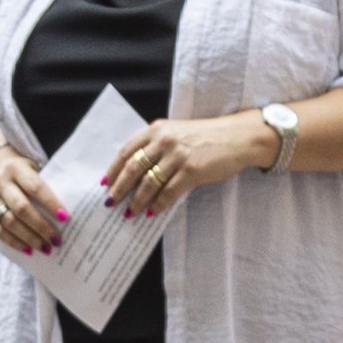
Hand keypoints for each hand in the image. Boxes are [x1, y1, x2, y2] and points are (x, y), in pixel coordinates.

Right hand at [0, 150, 68, 255]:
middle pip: (21, 207)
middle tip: (56, 240)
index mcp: (16, 168)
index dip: (50, 203)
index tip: (65, 218)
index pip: (35, 187)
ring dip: (29, 238)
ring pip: (9, 222)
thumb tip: (65, 216)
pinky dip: (14, 242)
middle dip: (41, 226)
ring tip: (45, 248)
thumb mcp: (34, 171)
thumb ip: (47, 187)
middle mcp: (0, 182)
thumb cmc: (24, 174)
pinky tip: (28, 249)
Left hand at [102, 113, 273, 215]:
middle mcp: (164, 140)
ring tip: (130, 212)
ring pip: (148, 183)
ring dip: (137, 200)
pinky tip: (152, 212)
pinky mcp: (191, 170)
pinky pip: (168, 192)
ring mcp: (177, 155)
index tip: (105, 183)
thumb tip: (138, 172)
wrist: (236, 137)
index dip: (114, 169)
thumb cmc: (207, 136)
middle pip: (133, 168)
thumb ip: (157, 146)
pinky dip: (158, 204)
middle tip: (112, 202)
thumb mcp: (177, 133)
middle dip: (119, 188)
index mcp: (157, 129)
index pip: (127, 150)